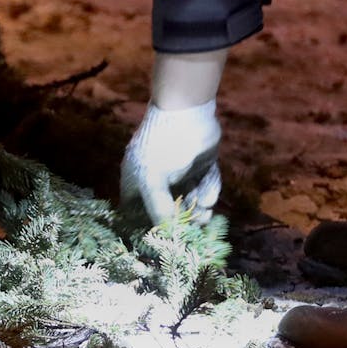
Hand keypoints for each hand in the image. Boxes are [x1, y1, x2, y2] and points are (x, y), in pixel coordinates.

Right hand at [120, 101, 221, 224]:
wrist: (187, 110)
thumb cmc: (163, 146)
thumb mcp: (153, 180)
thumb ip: (158, 208)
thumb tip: (166, 232)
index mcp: (138, 180)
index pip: (137, 210)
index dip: (147, 224)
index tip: (163, 238)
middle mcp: (157, 177)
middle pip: (168, 207)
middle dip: (182, 219)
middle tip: (195, 229)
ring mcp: (179, 170)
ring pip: (189, 197)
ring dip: (198, 209)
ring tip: (206, 215)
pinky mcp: (198, 164)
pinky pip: (204, 184)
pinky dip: (207, 192)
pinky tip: (209, 198)